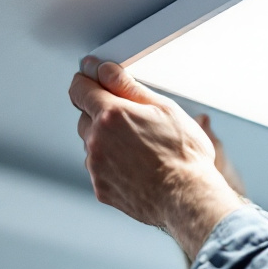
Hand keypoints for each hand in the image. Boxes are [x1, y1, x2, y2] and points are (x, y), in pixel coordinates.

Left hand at [69, 57, 245, 259]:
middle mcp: (96, 140)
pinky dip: (112, 165)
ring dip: (107, 141)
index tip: (92, 80)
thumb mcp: (164, 108)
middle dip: (102, 114)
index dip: (85, 81)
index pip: (79, 89)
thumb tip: (103, 70)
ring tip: (140, 149)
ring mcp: (96, 167)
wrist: (187, 198)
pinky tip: (137, 167)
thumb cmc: (184, 155)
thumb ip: (127, 86)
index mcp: (111, 114)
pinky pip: (99, 169)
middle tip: (132, 121)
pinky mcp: (100, 188)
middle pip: (85, 117)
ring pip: (92, 145)